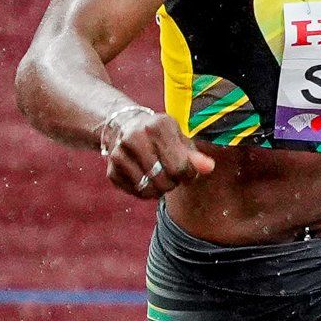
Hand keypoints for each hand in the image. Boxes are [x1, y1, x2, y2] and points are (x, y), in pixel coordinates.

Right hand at [101, 108, 215, 198]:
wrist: (124, 127)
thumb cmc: (161, 136)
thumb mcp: (180, 139)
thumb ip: (195, 156)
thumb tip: (209, 167)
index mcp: (157, 127)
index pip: (180, 167)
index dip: (188, 174)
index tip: (186, 169)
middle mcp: (134, 138)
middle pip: (164, 181)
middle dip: (173, 182)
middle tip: (171, 173)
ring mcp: (118, 154)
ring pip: (148, 190)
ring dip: (160, 190)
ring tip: (160, 176)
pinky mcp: (111, 171)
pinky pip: (135, 193)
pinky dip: (145, 191)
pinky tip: (146, 177)